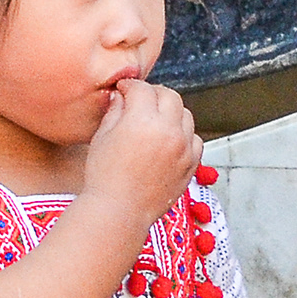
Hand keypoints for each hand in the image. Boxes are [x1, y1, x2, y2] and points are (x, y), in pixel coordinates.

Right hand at [86, 77, 201, 231]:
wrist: (119, 211)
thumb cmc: (104, 176)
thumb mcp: (102, 137)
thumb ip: (115, 110)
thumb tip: (122, 96)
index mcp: (143, 120)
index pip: (142, 89)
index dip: (130, 86)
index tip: (124, 90)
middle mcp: (168, 131)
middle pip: (169, 96)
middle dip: (154, 93)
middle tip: (141, 100)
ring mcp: (183, 148)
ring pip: (186, 114)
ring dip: (171, 112)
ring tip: (156, 120)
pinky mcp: (191, 164)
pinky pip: (195, 139)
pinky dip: (184, 134)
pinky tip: (169, 140)